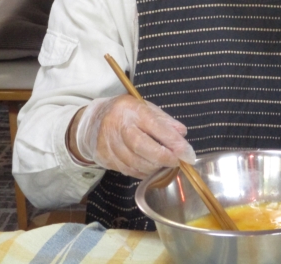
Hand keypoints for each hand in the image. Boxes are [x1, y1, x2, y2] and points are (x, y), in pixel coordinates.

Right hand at [71, 95, 195, 178]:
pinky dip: (142, 172)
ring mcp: (109, 143)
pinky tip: (149, 168)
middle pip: (142, 147)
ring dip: (154, 167)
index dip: (173, 142)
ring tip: (164, 165)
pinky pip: (127, 170)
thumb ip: (165, 120)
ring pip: (135, 162)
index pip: (155, 126)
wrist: (93, 120)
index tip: (188, 153)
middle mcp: (118, 126)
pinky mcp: (104, 157)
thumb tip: (182, 134)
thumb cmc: (126, 113)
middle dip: (163, 157)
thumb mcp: (146, 108)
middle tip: (177, 162)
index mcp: (132, 110)